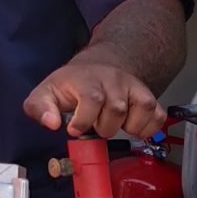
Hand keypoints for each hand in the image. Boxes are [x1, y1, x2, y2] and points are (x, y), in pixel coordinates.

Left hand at [23, 58, 163, 139]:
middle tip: (95, 126)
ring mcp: (133, 87)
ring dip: (127, 127)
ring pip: (141, 109)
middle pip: (116, 109)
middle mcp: (113, 80)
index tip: (74, 130)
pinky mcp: (147, 96)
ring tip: (113, 124)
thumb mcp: (47, 92)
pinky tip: (131, 127)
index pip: (92, 98)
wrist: (97, 67)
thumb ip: (39, 108)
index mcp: (87, 79)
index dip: (83, 120)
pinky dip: (148, 128)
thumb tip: (49, 123)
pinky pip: (157, 115)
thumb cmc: (72, 84)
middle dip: (104, 127)